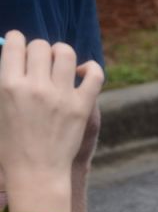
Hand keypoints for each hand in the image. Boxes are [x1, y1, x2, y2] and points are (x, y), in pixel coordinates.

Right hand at [0, 31, 103, 211]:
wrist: (36, 172)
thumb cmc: (11, 144)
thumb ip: (8, 83)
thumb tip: (15, 59)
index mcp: (8, 86)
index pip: (15, 44)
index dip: (17, 40)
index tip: (20, 45)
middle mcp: (35, 87)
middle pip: (40, 46)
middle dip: (39, 49)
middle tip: (40, 61)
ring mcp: (61, 96)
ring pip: (65, 53)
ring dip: (61, 53)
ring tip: (60, 63)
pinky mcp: (83, 106)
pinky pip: (94, 74)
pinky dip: (91, 68)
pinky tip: (82, 73)